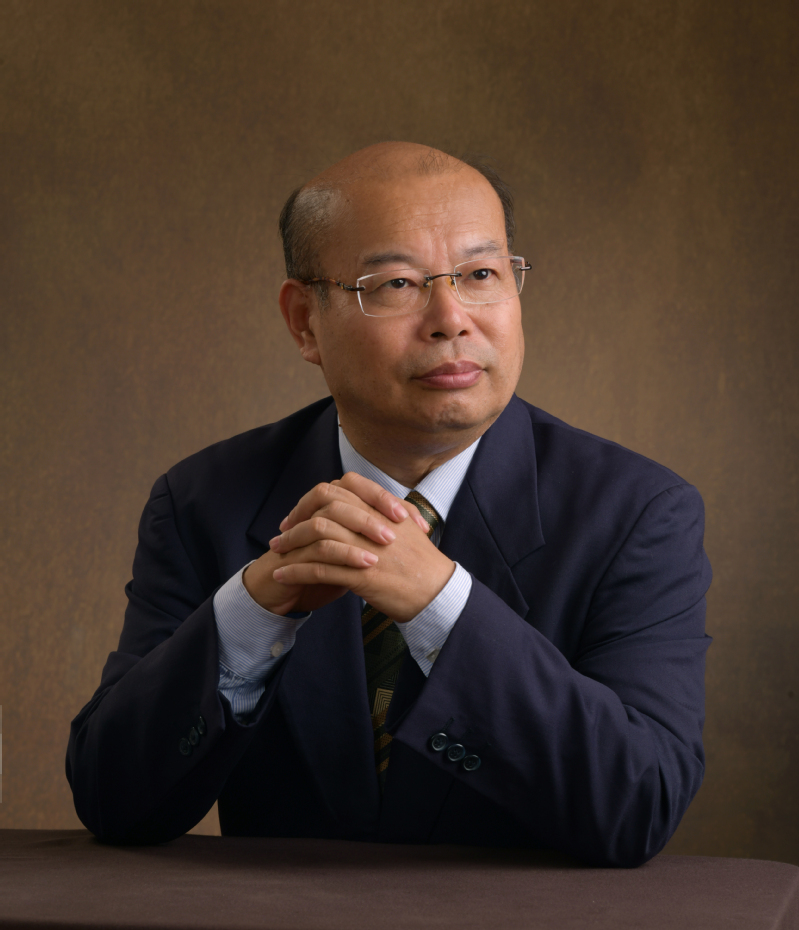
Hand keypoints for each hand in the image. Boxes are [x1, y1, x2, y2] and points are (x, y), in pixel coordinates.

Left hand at [270, 473, 454, 621]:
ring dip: (291, 542)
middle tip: (282, 532)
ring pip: (318, 534)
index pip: (343, 486)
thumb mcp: (408, 528)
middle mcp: (374, 522)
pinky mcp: (361, 575)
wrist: (438, 595)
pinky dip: (296, 570)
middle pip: (325, 504)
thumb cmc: (423, 565)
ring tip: (276, 553)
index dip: (316, 496)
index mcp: (385, 509)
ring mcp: (367, 548)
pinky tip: (283, 575)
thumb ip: (386, 513)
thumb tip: (362, 506)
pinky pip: (319, 568)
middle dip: (297, 517)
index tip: (303, 512)